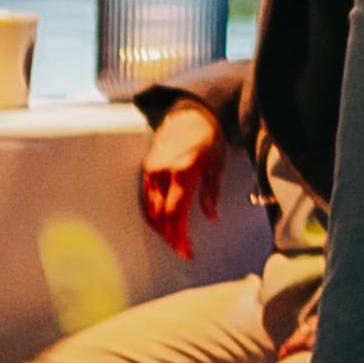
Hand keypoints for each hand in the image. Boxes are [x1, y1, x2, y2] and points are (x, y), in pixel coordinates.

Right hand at [138, 111, 226, 250]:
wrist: (191, 110)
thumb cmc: (209, 136)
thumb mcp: (217, 163)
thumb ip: (212, 192)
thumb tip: (212, 218)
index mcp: (183, 170)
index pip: (176, 212)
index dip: (179, 236)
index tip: (186, 251)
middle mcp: (163, 171)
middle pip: (161, 215)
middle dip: (170, 237)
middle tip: (183, 251)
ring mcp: (151, 169)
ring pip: (150, 209)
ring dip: (160, 228)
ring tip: (174, 240)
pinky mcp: (147, 167)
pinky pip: (146, 198)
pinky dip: (153, 214)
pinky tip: (162, 224)